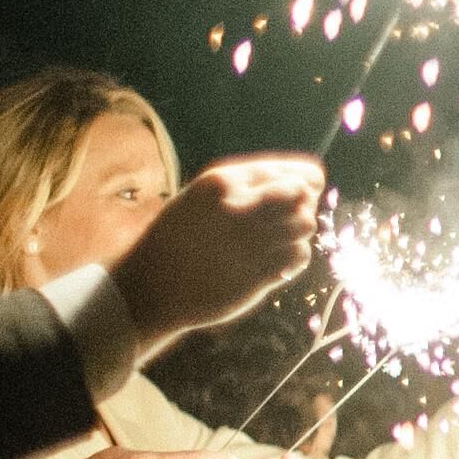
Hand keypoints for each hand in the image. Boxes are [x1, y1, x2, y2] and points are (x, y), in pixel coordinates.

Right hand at [104, 156, 324, 343]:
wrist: (152, 286)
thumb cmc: (177, 239)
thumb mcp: (201, 197)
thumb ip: (245, 186)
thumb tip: (301, 183)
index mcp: (223, 181)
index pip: (292, 172)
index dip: (306, 180)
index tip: (305, 189)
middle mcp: (240, 205)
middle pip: (303, 195)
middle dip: (302, 204)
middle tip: (285, 218)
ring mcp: (252, 238)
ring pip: (306, 224)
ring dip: (297, 232)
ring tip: (275, 240)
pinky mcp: (260, 270)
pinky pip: (300, 255)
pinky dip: (293, 258)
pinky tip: (272, 262)